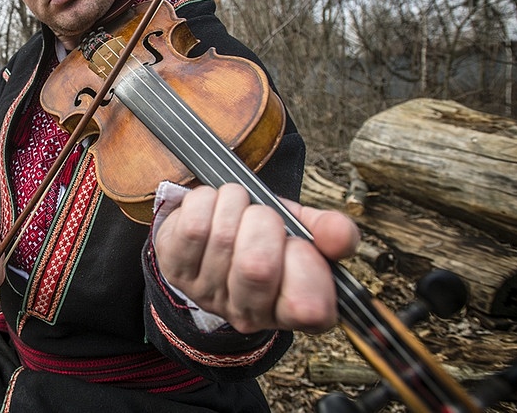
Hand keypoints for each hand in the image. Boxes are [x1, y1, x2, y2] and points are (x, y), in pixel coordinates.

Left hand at [154, 184, 358, 334]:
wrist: (214, 233)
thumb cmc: (264, 237)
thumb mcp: (305, 231)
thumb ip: (330, 232)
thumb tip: (342, 235)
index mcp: (291, 312)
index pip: (308, 306)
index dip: (305, 260)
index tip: (297, 243)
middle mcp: (247, 314)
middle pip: (256, 267)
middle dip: (264, 223)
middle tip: (262, 216)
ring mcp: (207, 295)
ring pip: (222, 237)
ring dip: (234, 204)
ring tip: (236, 206)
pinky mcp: (174, 270)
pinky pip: (192, 225)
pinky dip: (205, 201)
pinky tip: (211, 207)